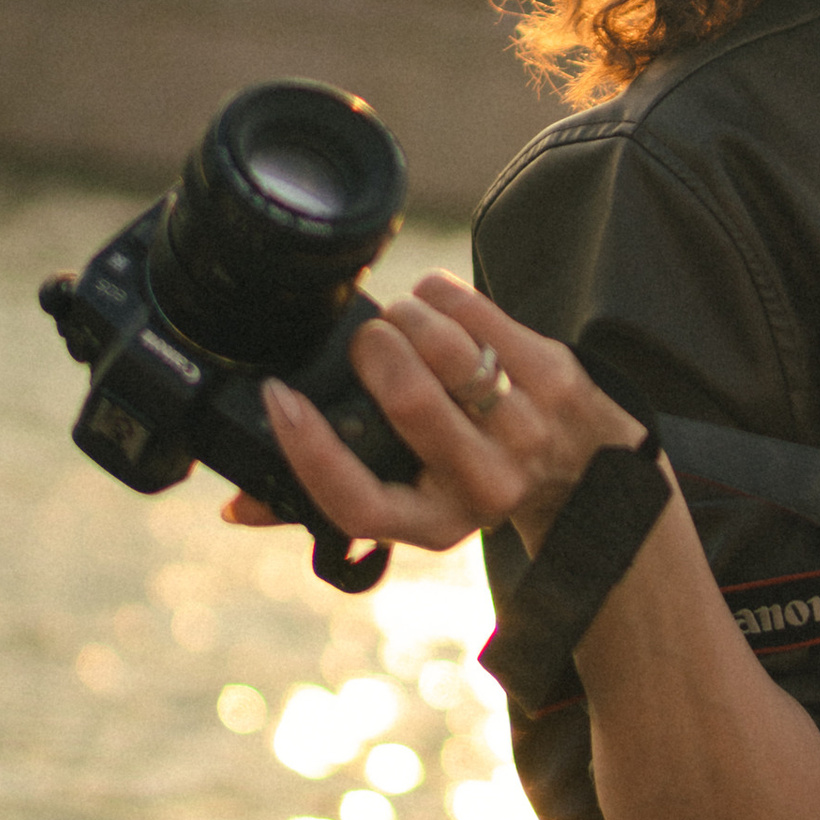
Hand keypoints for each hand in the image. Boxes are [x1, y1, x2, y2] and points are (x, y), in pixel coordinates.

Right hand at [222, 272, 646, 558]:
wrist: (585, 466)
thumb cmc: (471, 477)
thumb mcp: (413, 507)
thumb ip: (328, 497)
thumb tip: (234, 508)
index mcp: (433, 524)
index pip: (357, 502)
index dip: (309, 450)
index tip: (278, 397)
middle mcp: (483, 485)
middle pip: (409, 401)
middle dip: (372, 350)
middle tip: (364, 340)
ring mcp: (525, 428)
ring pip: (448, 348)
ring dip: (408, 315)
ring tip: (400, 318)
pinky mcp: (553, 376)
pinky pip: (482, 314)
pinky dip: (443, 295)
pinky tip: (434, 299)